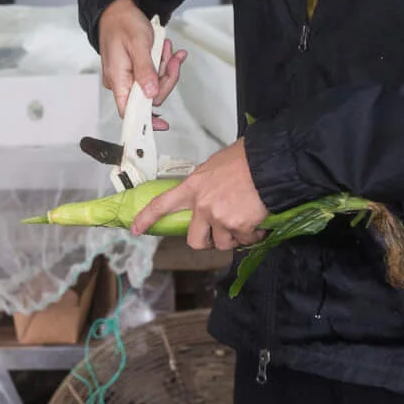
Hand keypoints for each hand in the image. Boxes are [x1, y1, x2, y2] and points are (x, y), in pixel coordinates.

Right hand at [98, 0, 185, 127]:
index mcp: (118, 79)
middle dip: (165, 78)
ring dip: (165, 67)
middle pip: (149, 96)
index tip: (162, 125)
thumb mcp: (138, 44)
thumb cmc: (123, 23)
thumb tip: (151, 94)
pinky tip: (167, 51)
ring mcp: (127, 76)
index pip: (129, 111)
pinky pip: (151, 74)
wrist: (117, 8)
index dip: (146, 120)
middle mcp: (121, 81)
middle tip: (172, 60)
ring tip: (167, 49)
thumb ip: (145, 70)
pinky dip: (162, 64)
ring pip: (153, 84)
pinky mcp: (134, 69)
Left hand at [131, 139, 267, 250]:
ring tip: (244, 223)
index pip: (161, 204)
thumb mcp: (213, 167)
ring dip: (233, 238)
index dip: (147, 219)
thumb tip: (207, 194)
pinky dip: (252, 236)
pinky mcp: (238, 227)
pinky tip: (258, 223)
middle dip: (206, 241)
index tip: (136, 229)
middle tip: (217, 235)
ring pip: (222, 243)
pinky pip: (244, 241)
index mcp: (192, 187)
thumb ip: (204, 186)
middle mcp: (202, 206)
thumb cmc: (243, 159)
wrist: (267, 163)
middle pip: (194, 240)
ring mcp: (219, 218)